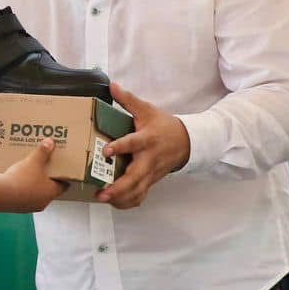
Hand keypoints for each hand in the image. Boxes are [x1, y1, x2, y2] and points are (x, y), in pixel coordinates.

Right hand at [0, 138, 68, 211]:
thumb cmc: (22, 179)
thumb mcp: (34, 161)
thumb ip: (43, 152)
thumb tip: (50, 142)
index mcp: (51, 193)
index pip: (63, 187)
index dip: (63, 178)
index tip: (61, 171)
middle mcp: (42, 203)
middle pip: (48, 191)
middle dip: (46, 181)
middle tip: (44, 170)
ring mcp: (28, 207)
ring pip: (34, 196)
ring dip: (33, 187)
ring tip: (27, 175)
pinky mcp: (16, 209)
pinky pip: (22, 199)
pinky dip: (21, 191)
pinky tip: (14, 182)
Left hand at [96, 83, 190, 209]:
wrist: (187, 141)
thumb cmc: (163, 125)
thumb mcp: (147, 110)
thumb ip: (128, 100)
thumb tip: (112, 85)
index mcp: (148, 139)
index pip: (134, 143)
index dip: (121, 147)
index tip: (106, 151)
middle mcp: (149, 159)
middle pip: (135, 176)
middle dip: (119, 187)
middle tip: (102, 192)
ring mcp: (151, 173)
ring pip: (138, 190)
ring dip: (121, 198)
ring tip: (104, 199)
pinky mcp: (152, 181)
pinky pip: (141, 196)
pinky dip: (129, 202)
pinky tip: (115, 203)